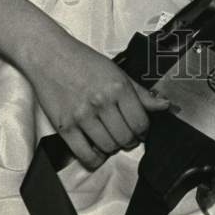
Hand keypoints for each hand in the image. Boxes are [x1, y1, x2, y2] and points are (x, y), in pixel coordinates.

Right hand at [21, 29, 171, 169]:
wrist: (50, 56)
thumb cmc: (83, 61)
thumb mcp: (116, 71)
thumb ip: (140, 92)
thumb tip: (164, 105)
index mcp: (118, 86)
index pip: (141, 122)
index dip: (143, 130)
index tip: (140, 129)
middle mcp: (101, 101)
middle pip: (126, 138)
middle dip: (129, 140)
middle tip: (126, 134)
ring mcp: (82, 116)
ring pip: (108, 148)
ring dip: (113, 148)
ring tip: (110, 138)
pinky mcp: (65, 127)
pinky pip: (86, 155)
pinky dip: (95, 158)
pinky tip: (96, 149)